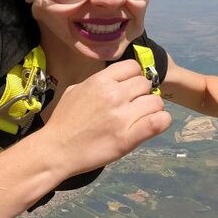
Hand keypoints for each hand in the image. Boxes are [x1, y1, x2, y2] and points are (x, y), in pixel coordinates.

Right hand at [41, 60, 171, 175]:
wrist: (57, 150)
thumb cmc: (63, 121)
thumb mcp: (75, 90)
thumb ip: (98, 82)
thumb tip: (117, 79)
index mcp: (100, 81)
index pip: (133, 67)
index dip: (134, 76)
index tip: (130, 88)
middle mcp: (114, 95)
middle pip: (145, 83)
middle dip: (142, 93)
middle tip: (135, 106)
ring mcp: (122, 116)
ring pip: (156, 102)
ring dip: (152, 109)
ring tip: (143, 117)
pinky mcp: (129, 138)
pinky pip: (159, 121)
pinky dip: (161, 121)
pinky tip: (152, 125)